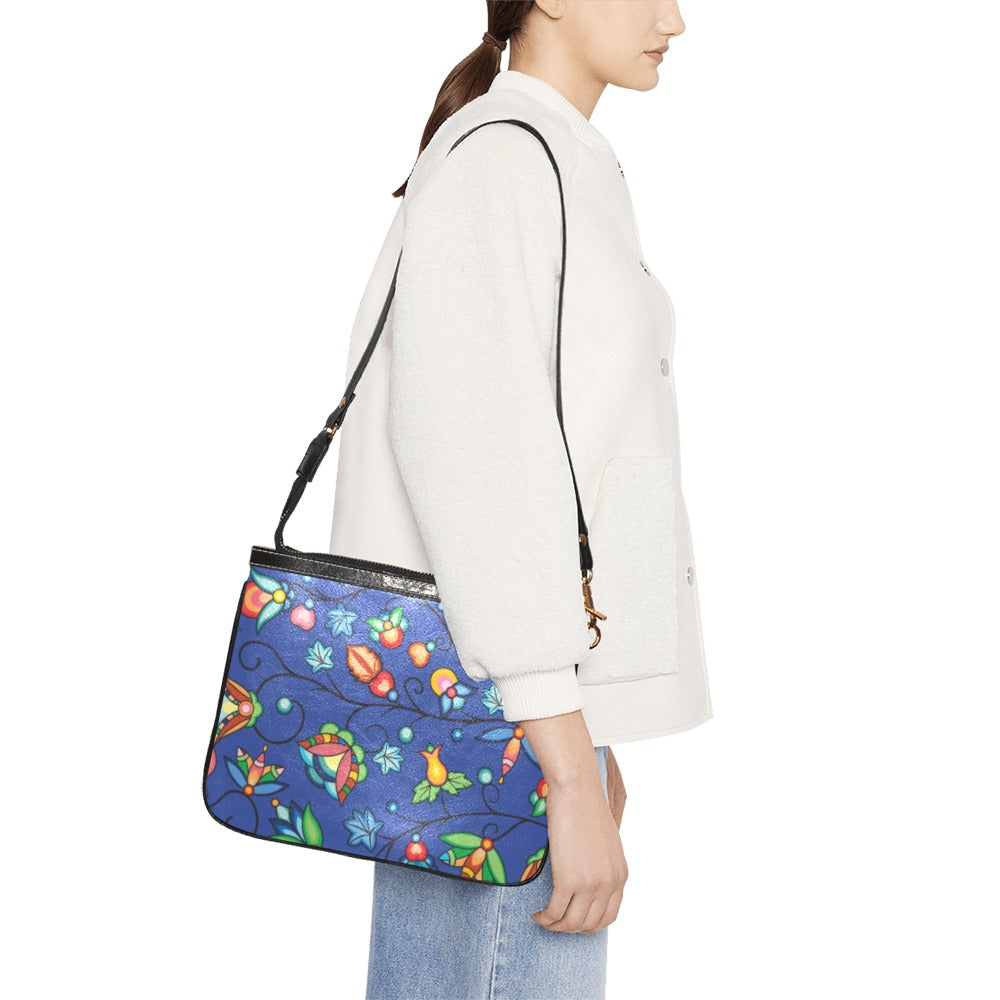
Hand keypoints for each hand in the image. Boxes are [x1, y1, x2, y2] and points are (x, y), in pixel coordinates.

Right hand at [519, 711, 628, 933]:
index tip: (572, 919)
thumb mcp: (605, 838)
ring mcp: (591, 885)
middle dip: (569, 928)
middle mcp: (609, 883)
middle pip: (589, 924)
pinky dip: (544, 918)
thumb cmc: (586, 805)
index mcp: (620, 874)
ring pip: (571, 923)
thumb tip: (589, 871)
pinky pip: (555, 913)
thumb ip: (602, 860)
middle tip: (553, 920)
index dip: (588, 924)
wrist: (577, 789)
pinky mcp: (569, 881)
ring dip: (554, 926)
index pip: (609, 916)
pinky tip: (536, 913)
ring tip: (542, 918)